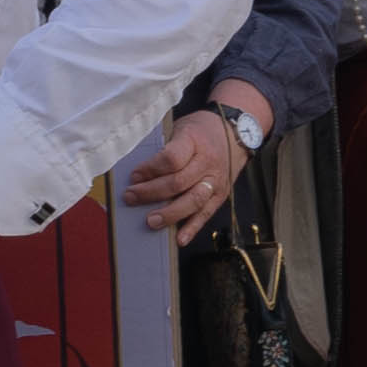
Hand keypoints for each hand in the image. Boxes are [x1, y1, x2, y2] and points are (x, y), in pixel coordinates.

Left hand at [120, 94, 262, 245]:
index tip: (134, 176)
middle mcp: (208, 162)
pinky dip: (192, 228)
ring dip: (170, 214)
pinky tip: (179, 238)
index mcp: (195, 141)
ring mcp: (216, 181)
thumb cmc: (201, 130)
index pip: (171, 158)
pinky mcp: (221, 195)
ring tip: (150, 221)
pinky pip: (206, 214)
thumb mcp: (181, 128)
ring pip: (193, 201)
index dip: (150, 169)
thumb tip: (139, 172)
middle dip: (151, 193)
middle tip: (131, 198)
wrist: (236, 132)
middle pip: (178, 182)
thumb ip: (164, 147)